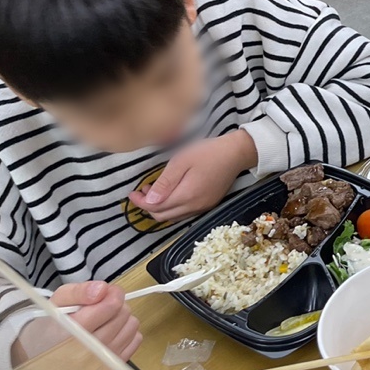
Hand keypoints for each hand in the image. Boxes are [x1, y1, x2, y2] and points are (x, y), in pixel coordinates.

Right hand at [11, 282, 140, 369]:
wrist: (39, 354)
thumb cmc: (50, 324)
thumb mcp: (58, 300)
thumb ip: (80, 291)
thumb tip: (103, 289)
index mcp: (70, 333)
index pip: (110, 307)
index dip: (112, 293)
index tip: (105, 292)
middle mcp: (87, 352)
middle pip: (123, 315)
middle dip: (115, 305)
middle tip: (100, 307)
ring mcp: (100, 363)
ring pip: (132, 326)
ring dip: (122, 318)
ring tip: (104, 320)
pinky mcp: (109, 369)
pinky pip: (136, 340)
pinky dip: (126, 332)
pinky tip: (110, 332)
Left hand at [127, 130, 256, 222]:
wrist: (237, 153)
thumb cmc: (208, 152)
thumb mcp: (182, 161)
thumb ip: (165, 182)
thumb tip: (148, 201)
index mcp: (187, 196)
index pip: (156, 208)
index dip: (140, 203)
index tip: (132, 193)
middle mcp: (195, 207)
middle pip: (163, 216)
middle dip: (148, 207)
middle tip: (142, 191)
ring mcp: (203, 207)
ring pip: (174, 217)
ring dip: (160, 208)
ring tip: (154, 192)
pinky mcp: (208, 205)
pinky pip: (184, 213)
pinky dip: (173, 208)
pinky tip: (171, 194)